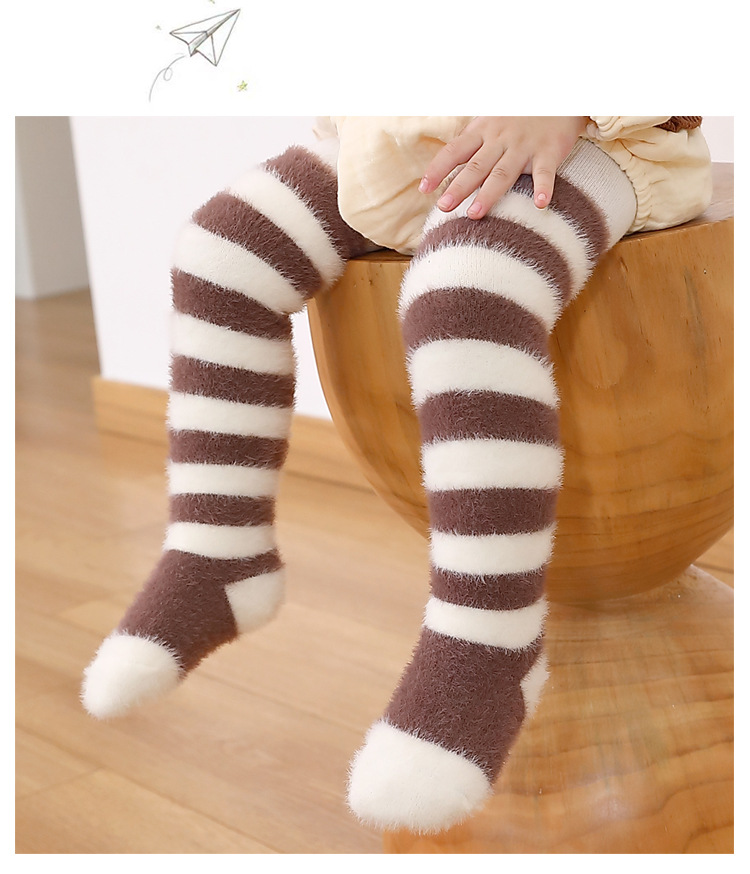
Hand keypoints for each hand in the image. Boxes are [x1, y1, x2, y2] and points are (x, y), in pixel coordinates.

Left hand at [419, 116, 588, 218]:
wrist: (559, 94)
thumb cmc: (518, 115)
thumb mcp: (489, 122)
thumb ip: (470, 145)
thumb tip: (442, 171)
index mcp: (482, 131)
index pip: (454, 151)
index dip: (437, 169)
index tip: (423, 188)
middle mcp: (500, 139)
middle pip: (476, 167)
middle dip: (458, 187)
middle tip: (443, 207)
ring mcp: (524, 146)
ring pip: (503, 173)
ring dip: (489, 194)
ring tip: (475, 214)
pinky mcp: (549, 151)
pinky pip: (545, 173)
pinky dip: (544, 188)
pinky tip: (540, 204)